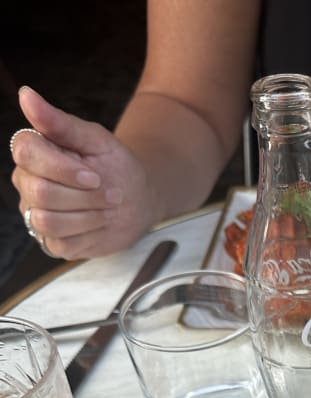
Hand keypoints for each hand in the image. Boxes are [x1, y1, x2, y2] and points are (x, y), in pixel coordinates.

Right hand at [10, 86, 156, 259]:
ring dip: (86, 216)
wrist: (137, 199)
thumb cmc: (115, 166)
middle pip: (40, 192)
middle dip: (84, 196)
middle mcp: (28, 182)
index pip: (26, 154)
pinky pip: (59, 243)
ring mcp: (37, 213)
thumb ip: (60, 122)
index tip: (94, 175)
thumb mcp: (95, 140)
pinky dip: (86, 234)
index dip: (63, 168)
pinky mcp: (52, 241)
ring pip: (47, 220)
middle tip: (108, 192)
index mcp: (33, 151)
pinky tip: (98, 223)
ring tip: (105, 207)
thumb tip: (26, 95)